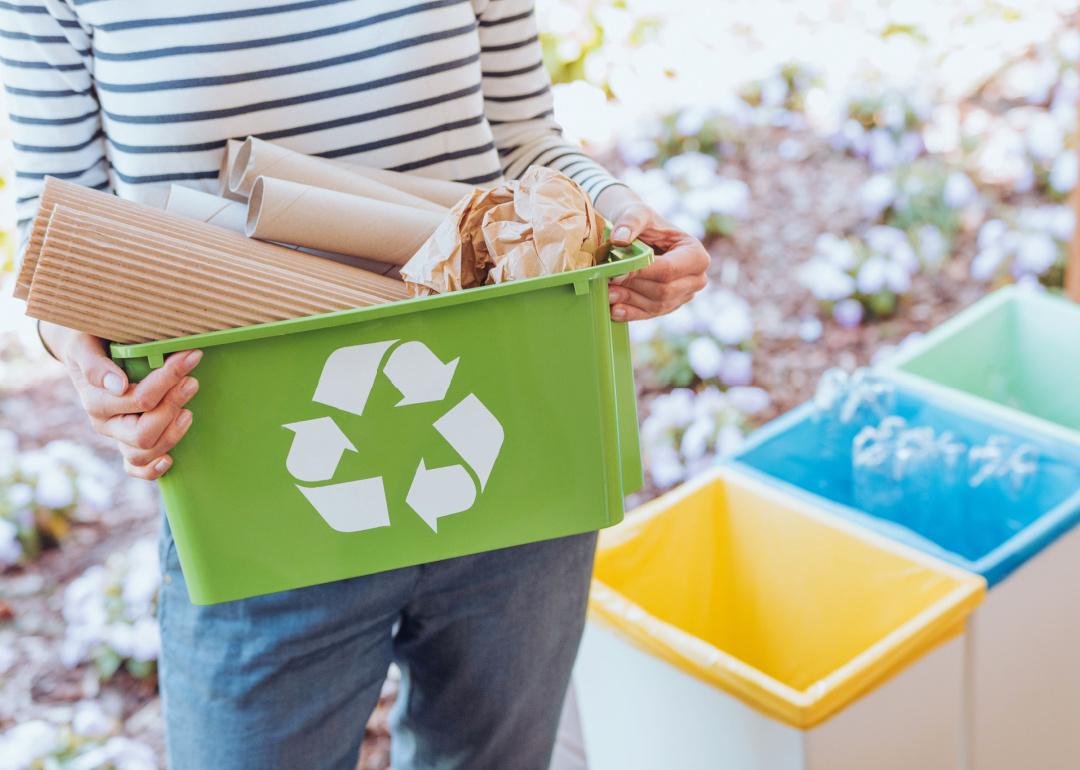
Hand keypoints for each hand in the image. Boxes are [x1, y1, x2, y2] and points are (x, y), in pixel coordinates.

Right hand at [43, 323, 202, 479]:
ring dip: (172, 434)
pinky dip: (151, 470)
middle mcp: (105, 424)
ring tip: (188, 411)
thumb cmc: (91, 342)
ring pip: (143, 453)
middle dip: (173, 407)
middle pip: (143, 433)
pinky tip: (169, 460)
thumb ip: (95, 365)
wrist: (87, 349)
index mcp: (96, 401)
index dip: (169, 379)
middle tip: (192, 382)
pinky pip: (135, 469)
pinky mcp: (127, 444)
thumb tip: (117, 386)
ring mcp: (117, 437)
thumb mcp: (85, 345)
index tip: (191, 357)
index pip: (139, 399)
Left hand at [596, 189, 709, 321]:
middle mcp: (696, 278)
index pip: (669, 270)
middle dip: (634, 288)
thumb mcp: (638, 213)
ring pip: (656, 305)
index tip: (616, 272)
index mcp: (696, 254)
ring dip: (629, 301)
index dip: (642, 273)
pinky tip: (614, 310)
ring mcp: (683, 295)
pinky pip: (650, 314)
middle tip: (606, 283)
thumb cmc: (643, 222)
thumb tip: (620, 238)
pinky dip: (631, 313)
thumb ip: (630, 221)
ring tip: (606, 294)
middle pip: (664, 291)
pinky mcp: (669, 306)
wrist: (640, 235)